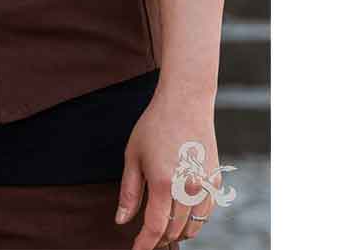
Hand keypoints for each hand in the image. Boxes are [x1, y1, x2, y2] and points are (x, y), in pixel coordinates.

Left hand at [116, 87, 220, 248]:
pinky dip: (194, 221)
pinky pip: (206, 213)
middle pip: (174, 230)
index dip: (144, 245)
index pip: (155, 228)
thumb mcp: (133, 155)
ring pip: (193, 226)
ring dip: (178, 233)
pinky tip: (182, 216)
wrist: (185, 102)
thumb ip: (129, 192)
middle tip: (146, 239)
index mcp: (163, 182)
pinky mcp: (215, 180)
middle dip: (159, 239)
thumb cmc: (155, 125)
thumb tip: (122, 220)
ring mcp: (205, 185)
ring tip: (163, 231)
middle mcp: (188, 188)